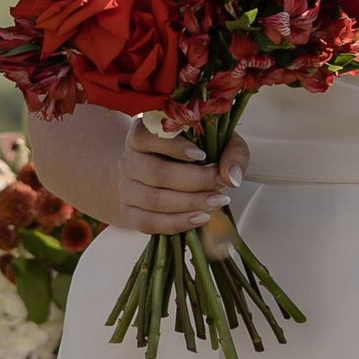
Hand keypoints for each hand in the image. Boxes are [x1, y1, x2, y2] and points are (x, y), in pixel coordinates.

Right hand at [113, 120, 247, 237]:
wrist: (159, 175)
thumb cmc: (190, 155)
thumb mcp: (215, 142)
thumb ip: (231, 152)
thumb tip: (232, 176)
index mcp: (142, 135)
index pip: (147, 136)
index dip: (173, 146)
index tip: (202, 155)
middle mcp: (129, 161)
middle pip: (157, 173)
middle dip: (194, 181)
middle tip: (220, 183)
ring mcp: (126, 188)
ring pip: (154, 200)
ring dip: (190, 203)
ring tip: (216, 202)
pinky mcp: (129, 212)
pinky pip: (148, 223)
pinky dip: (176, 223)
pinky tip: (200, 218)